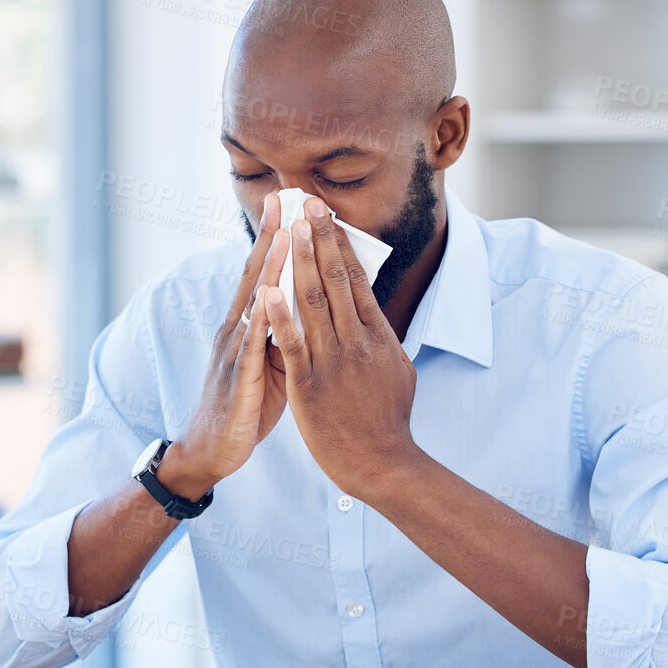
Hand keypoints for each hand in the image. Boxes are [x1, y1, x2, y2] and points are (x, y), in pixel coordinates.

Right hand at [169, 192, 291, 495]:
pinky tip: (270, 295)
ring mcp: (234, 351)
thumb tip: (306, 311)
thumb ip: (282, 336)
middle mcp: (236, 330)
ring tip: (284, 233)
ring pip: (255, 300)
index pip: (262, 274)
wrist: (212, 451)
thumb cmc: (244, 407)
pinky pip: (252, 342)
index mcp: (245, 327)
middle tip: (283, 197)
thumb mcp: (268, 365)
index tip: (288, 204)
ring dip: (269, 266)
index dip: (274, 239)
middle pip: (254, 274)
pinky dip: (262, 316)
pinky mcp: (238, 377)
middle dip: (270, 235)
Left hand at [262, 195, 422, 501]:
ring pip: (315, 302)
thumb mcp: (399, 372)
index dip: (341, 245)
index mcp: (378, 336)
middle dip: (321, 238)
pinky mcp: (309, 385)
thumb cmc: (389, 422)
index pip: (358, 280)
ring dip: (301, 261)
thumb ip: (386, 342)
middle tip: (308, 203)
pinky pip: (292, 344)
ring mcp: (333, 362)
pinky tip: (268, 289)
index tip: (328, 216)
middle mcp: (357, 342)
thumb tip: (381, 319)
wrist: (382, 464)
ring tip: (290, 228)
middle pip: (337, 280)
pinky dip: (280, 315)